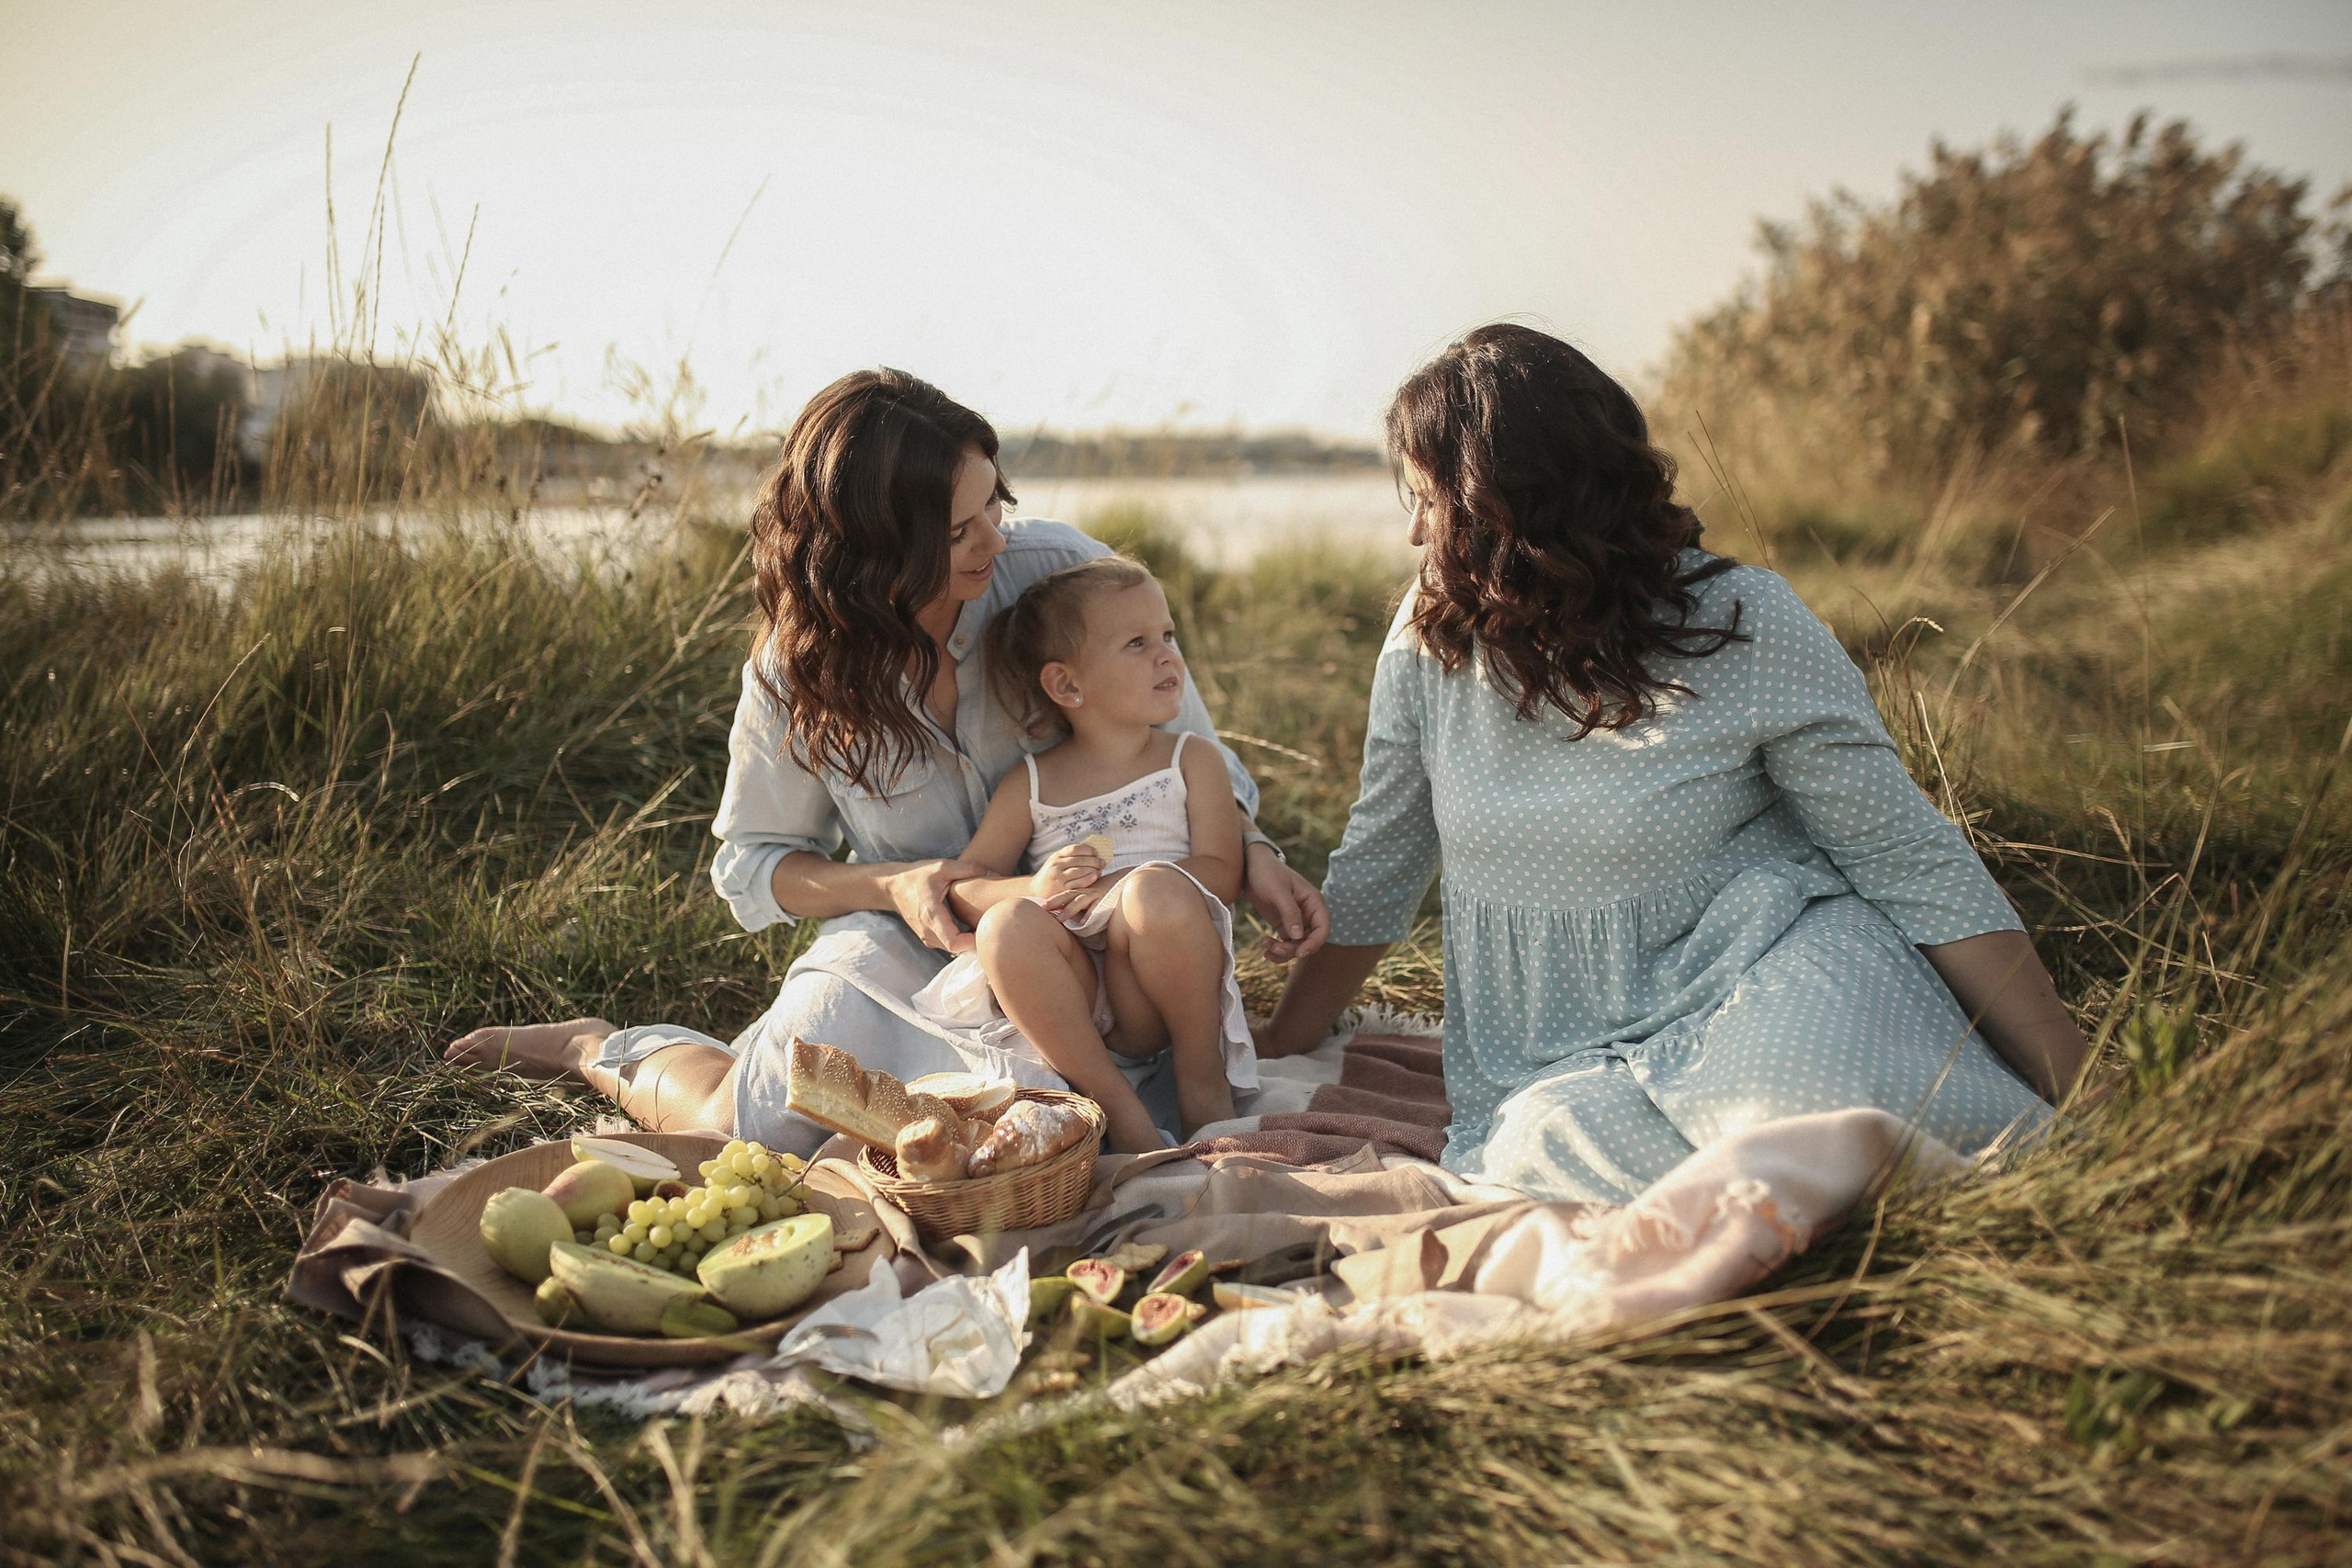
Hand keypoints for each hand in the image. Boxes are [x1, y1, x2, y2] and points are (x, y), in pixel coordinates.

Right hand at [883, 858, 988, 952]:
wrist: (892, 886)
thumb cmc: (916, 876)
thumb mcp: (943, 867)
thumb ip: (969, 869)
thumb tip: (995, 874)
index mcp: (931, 915)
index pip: (955, 942)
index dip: (973, 942)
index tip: (987, 929)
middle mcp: (927, 930)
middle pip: (957, 948)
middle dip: (975, 941)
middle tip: (991, 926)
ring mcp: (926, 937)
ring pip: (952, 949)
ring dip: (968, 942)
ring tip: (983, 926)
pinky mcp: (927, 938)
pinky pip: (947, 945)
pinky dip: (960, 940)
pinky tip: (971, 927)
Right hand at [1028, 842, 1104, 900]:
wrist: (1034, 891)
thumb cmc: (1050, 875)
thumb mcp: (1056, 862)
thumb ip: (1069, 857)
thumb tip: (1091, 851)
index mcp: (1056, 856)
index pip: (1074, 849)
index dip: (1087, 849)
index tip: (1096, 852)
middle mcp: (1056, 864)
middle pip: (1079, 859)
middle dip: (1094, 860)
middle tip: (1103, 862)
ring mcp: (1058, 877)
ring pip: (1079, 870)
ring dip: (1093, 869)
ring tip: (1101, 869)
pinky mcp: (1061, 888)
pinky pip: (1077, 883)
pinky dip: (1088, 879)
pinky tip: (1095, 877)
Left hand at [1043, 865, 1125, 926]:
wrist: (1122, 879)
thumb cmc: (1104, 889)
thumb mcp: (1089, 892)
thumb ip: (1078, 899)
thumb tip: (1063, 913)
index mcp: (1079, 889)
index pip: (1062, 894)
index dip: (1050, 899)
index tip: (1037, 906)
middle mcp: (1084, 890)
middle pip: (1066, 895)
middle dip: (1053, 902)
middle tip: (1041, 909)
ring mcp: (1094, 894)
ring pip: (1078, 901)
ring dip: (1068, 910)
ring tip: (1059, 920)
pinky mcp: (1104, 898)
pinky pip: (1096, 907)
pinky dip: (1089, 914)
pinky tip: (1083, 923)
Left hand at [1242, 842, 1328, 960]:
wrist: (1250, 867)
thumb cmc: (1267, 873)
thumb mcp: (1278, 891)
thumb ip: (1289, 913)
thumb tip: (1298, 936)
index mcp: (1314, 902)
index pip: (1323, 929)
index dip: (1314, 943)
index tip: (1299, 953)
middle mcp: (1308, 913)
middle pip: (1310, 941)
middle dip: (1294, 949)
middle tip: (1275, 948)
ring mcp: (1297, 921)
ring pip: (1297, 945)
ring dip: (1283, 951)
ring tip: (1265, 945)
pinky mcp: (1284, 925)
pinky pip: (1286, 944)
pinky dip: (1277, 949)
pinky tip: (1265, 946)